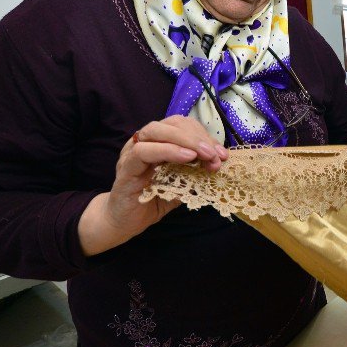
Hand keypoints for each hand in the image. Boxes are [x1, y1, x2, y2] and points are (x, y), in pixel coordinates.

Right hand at [78, 115, 229, 255]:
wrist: (124, 223)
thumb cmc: (153, 201)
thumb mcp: (182, 184)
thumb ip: (196, 172)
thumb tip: (218, 163)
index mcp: (159, 142)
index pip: (183, 126)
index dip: (204, 136)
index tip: (222, 154)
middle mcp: (144, 142)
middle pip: (172, 124)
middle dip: (198, 137)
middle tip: (216, 155)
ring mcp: (132, 152)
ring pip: (157, 130)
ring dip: (186, 140)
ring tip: (205, 155)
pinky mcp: (126, 168)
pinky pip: (143, 151)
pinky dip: (168, 151)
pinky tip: (187, 158)